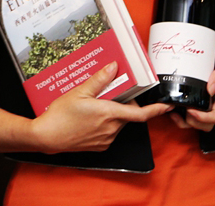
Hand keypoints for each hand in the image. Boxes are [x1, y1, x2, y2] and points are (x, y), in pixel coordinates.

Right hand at [30, 62, 172, 152]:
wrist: (47, 137)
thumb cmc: (60, 115)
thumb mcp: (78, 92)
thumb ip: (99, 80)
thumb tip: (113, 68)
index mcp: (109, 113)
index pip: (141, 113)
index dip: (157, 110)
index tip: (168, 105)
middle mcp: (111, 128)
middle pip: (128, 114)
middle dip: (124, 103)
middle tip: (110, 92)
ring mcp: (106, 139)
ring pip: (118, 123)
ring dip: (113, 113)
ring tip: (94, 105)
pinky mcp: (100, 145)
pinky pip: (110, 132)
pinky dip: (106, 123)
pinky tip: (90, 117)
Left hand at [170, 31, 214, 131]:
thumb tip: (210, 89)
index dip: (204, 119)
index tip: (191, 110)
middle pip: (205, 123)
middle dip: (191, 122)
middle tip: (178, 110)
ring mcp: (206, 94)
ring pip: (196, 117)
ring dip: (184, 119)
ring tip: (171, 108)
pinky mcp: (198, 87)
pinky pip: (190, 103)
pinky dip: (179, 107)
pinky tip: (170, 99)